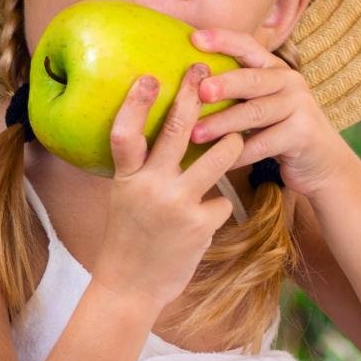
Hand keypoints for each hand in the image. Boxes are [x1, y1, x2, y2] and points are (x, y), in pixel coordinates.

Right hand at [91, 64, 246, 312]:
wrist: (131, 287)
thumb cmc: (129, 239)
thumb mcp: (124, 199)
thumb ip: (141, 170)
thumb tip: (159, 136)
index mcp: (126, 179)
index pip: (125, 133)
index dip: (135, 103)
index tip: (150, 76)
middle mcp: (150, 187)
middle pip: (175, 131)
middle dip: (194, 96)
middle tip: (206, 72)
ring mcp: (177, 205)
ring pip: (218, 157)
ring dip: (232, 144)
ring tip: (236, 139)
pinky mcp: (200, 225)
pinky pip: (223, 201)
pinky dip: (218, 207)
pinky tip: (206, 221)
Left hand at [186, 27, 349, 197]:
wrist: (323, 161)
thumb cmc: (280, 130)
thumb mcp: (263, 103)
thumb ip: (237, 91)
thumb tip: (186, 85)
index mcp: (275, 68)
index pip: (248, 46)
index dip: (223, 40)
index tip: (194, 39)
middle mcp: (290, 82)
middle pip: (252, 79)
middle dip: (224, 83)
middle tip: (199, 91)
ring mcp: (299, 107)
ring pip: (255, 113)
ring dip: (222, 124)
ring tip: (195, 134)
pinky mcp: (302, 135)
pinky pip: (263, 144)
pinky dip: (238, 154)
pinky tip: (218, 161)